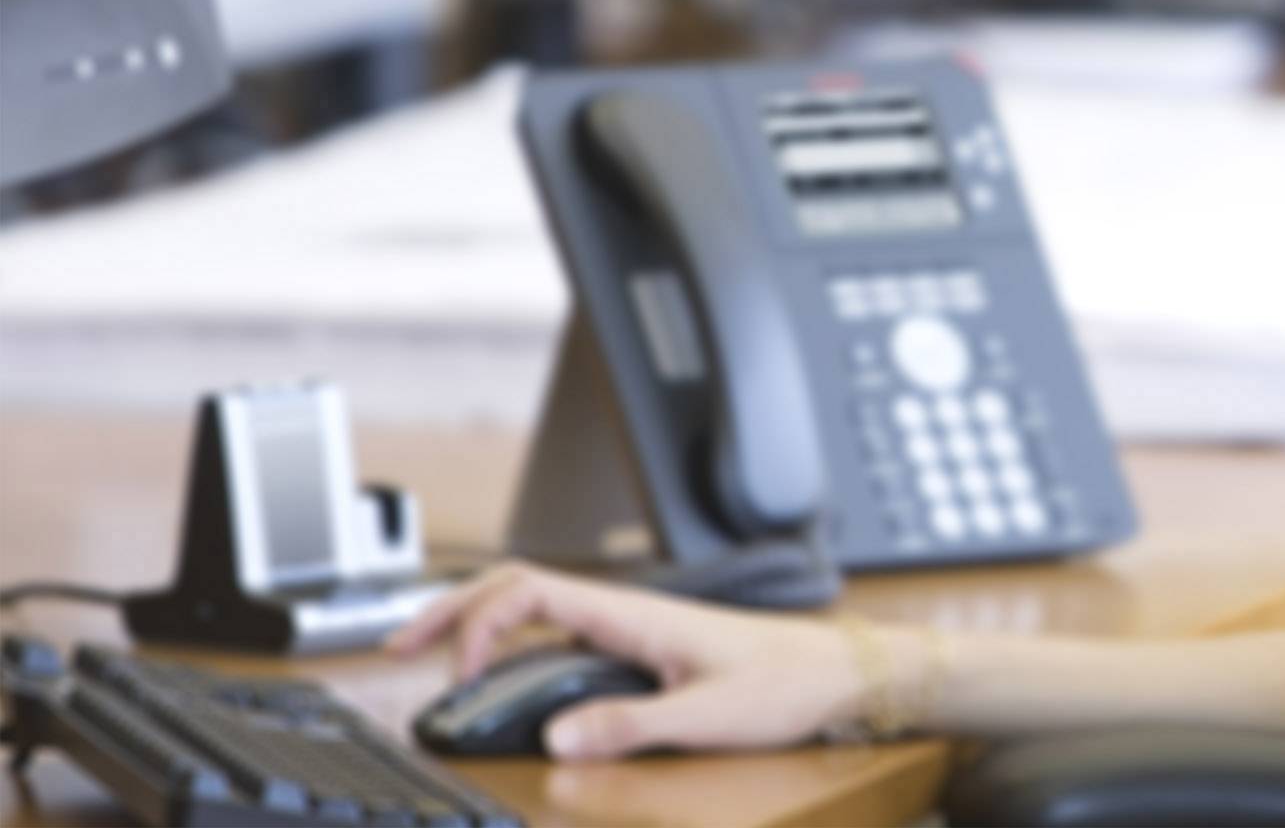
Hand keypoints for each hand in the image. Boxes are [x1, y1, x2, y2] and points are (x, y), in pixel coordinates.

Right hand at [385, 562, 907, 760]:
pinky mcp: (642, 653)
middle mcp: (625, 614)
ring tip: (433, 663)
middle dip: (454, 612)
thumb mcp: (708, 716)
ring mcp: (631, 631)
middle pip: (520, 592)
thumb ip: (631, 727)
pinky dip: (518, 651)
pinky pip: (563, 639)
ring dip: (482, 630)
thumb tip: (557, 741)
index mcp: (633, 613)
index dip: (478, 622)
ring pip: (538, 614)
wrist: (839, 674)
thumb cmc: (787, 683)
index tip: (453, 670)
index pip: (531, 591)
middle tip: (397, 647)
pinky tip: (502, 678)